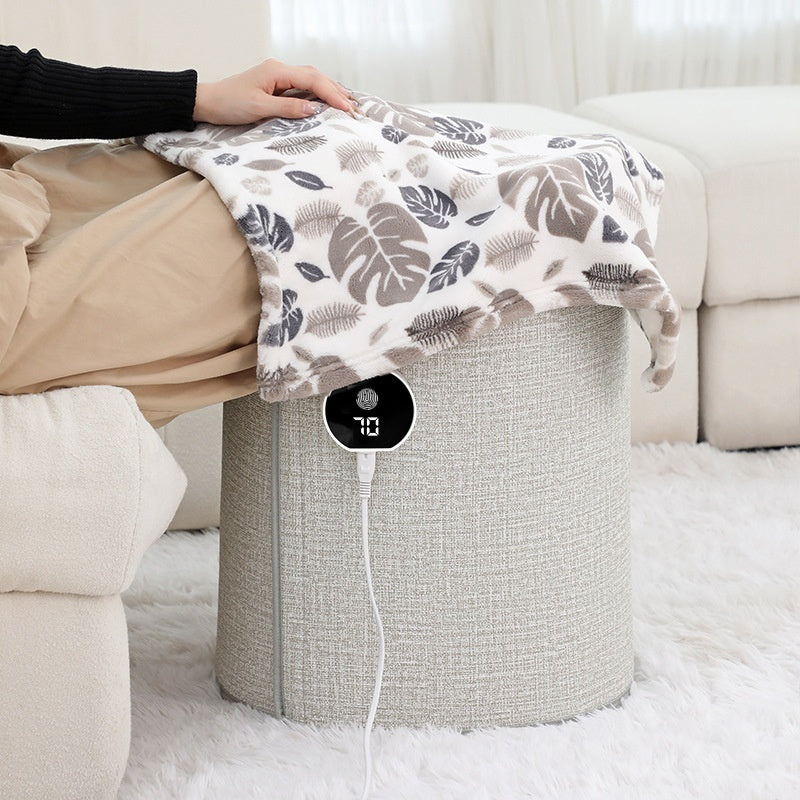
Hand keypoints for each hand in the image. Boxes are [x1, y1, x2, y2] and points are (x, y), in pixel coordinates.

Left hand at [192, 58, 356, 124]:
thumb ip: (287, 109)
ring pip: (310, 80)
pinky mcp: (275, 86)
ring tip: (347, 102)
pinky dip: (317, 93)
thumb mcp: (258, 108)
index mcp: (277, 71)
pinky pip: (302, 87)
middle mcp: (279, 70)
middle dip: (336, 90)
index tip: (347, 109)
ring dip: (329, 90)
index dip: (331, 95)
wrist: (208, 102)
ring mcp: (278, 77)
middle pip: (315, 76)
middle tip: (354, 106)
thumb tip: (313, 110)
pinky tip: (326, 101)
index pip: (312, 81)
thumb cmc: (229, 104)